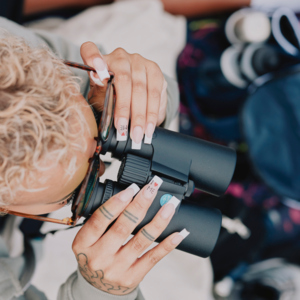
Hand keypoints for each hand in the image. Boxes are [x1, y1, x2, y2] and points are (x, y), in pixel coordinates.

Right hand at [72, 177, 188, 294]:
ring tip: (169, 205)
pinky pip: (153, 257)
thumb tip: (129, 194)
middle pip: (123, 227)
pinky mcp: (133, 277)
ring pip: (141, 240)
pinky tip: (178, 233)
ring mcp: (117, 269)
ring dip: (158, 221)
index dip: (116, 203)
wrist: (97, 287)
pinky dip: (167, 244)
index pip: (99, 220)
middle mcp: (99, 257)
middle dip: (140, 205)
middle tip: (152, 189)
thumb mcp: (88, 239)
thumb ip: (101, 221)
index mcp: (83, 244)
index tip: (132, 188)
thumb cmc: (94, 255)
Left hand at [80, 42, 167, 147]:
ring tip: (138, 133)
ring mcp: (139, 62)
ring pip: (141, 88)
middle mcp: (120, 57)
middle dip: (124, 108)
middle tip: (123, 129)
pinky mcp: (155, 71)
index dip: (92, 57)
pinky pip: (156, 92)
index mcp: (100, 61)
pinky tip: (150, 125)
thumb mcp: (101, 98)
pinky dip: (153, 112)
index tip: (96, 73)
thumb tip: (100, 83)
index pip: (90, 50)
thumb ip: (99, 93)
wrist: (133, 98)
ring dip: (141, 115)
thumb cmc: (111, 98)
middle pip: (123, 79)